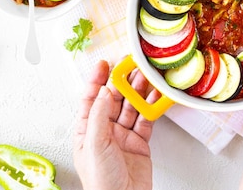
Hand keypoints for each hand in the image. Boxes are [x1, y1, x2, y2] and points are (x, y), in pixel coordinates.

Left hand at [73, 60, 158, 189]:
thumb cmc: (101, 182)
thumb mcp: (95, 144)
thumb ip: (100, 115)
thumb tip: (103, 91)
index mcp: (87, 131)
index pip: (91, 99)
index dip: (97, 80)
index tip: (104, 64)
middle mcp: (104, 131)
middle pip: (114, 99)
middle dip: (123, 82)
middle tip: (132, 66)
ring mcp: (123, 136)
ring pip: (131, 107)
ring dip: (139, 91)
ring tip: (146, 76)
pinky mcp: (139, 143)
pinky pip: (146, 120)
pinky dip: (151, 107)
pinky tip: (155, 96)